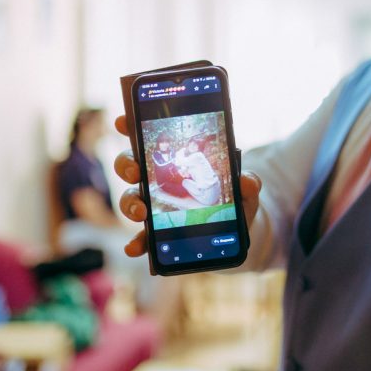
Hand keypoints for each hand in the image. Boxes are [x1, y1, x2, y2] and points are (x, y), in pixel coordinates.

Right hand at [113, 115, 261, 256]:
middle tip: (136, 171)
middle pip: (131, 166)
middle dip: (127, 166)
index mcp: (176, 162)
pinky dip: (135, 242)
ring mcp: (154, 207)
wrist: (235, 234)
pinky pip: (141, 237)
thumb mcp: (244, 190)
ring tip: (141, 213)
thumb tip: (248, 181)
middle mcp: (159, 181)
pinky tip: (134, 248)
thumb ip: (247, 183)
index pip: (149, 140)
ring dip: (130, 203)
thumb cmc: (234, 203)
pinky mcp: (156, 234)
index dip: (131, 127)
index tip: (123, 121)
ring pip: (131, 199)